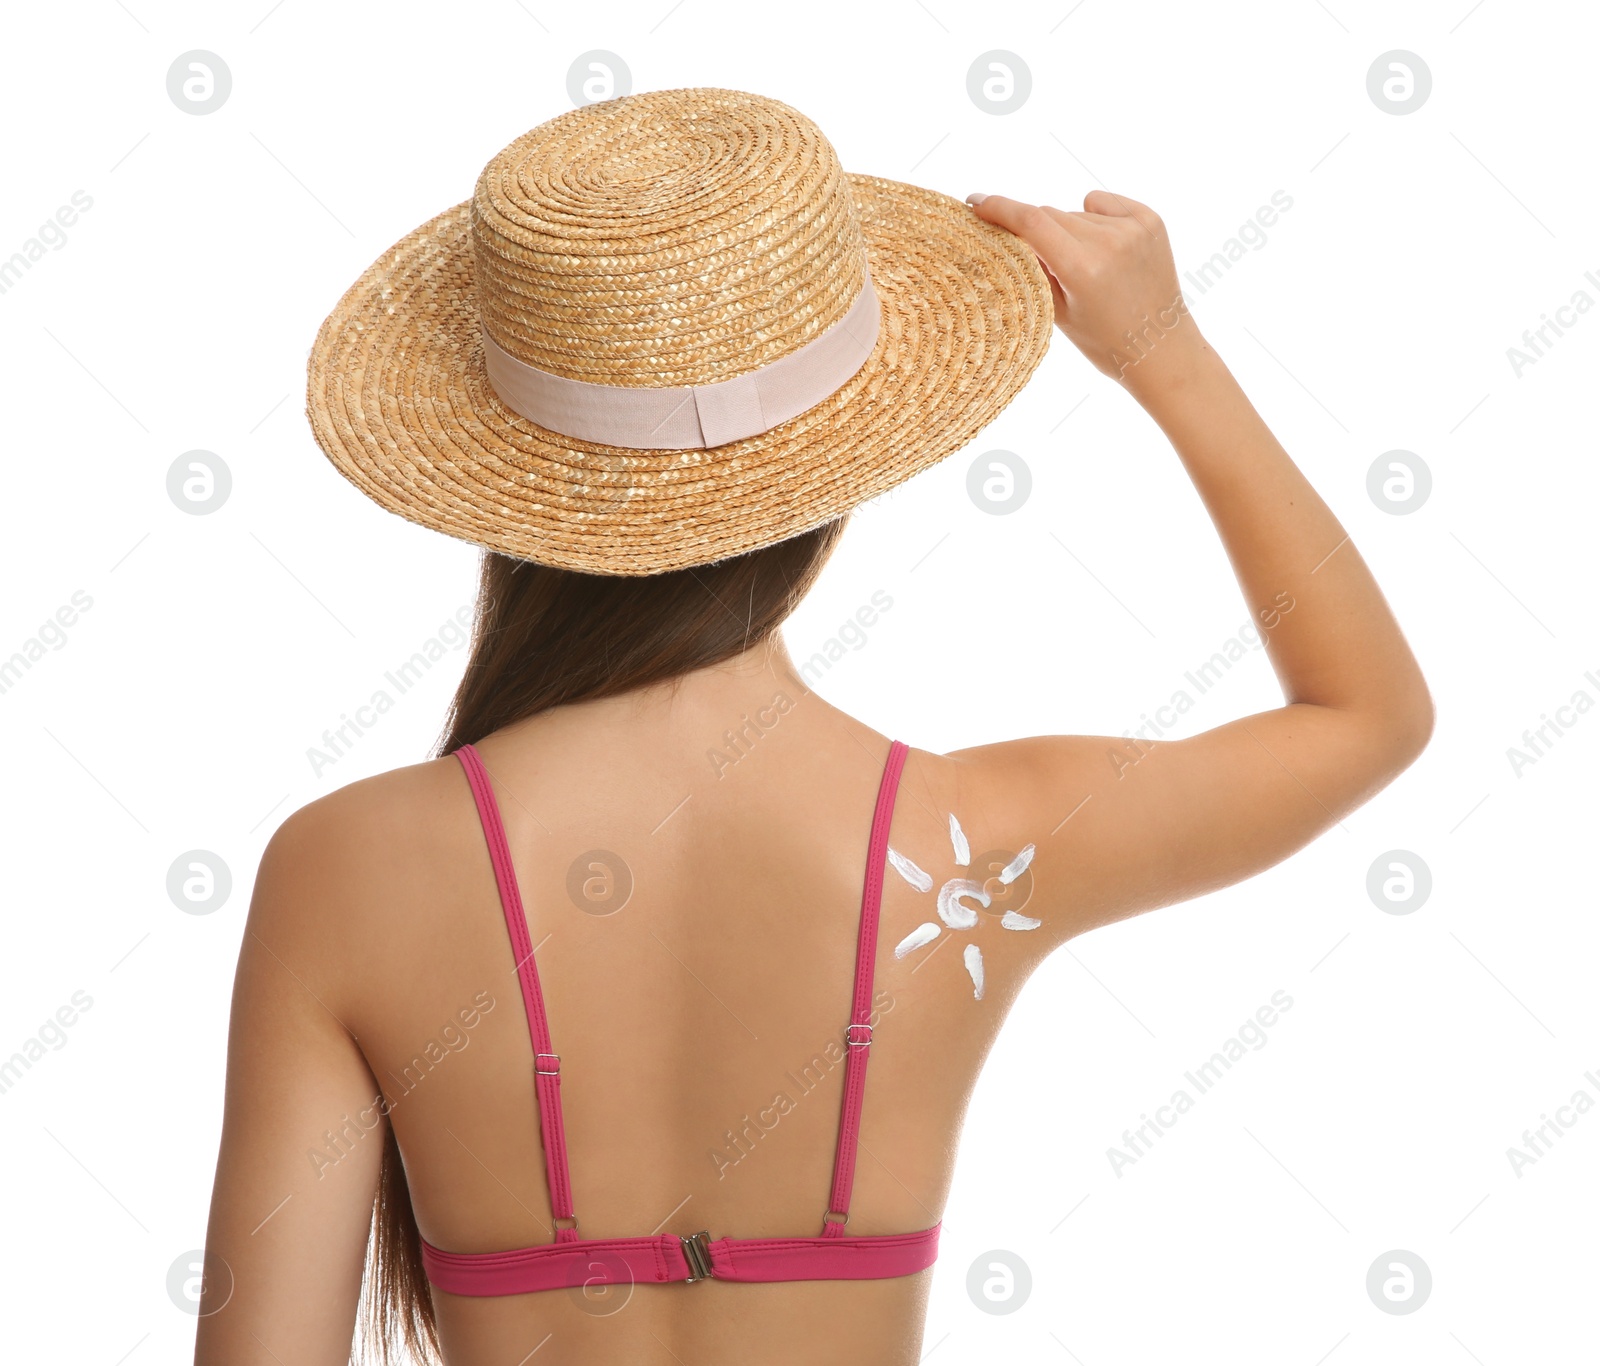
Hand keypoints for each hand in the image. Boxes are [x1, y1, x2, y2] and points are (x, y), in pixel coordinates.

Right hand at [969, 190, 1205, 393]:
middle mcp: (1109, 241)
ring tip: (1087, 268)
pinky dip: (1094, 219)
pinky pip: (1102, 204)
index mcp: (1083, 268)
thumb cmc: (1105, 342)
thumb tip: (1008, 233)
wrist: (1162, 349)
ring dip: (1067, 231)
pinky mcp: (1149, 219)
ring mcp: (1133, 228)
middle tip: (1045, 263)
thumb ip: (1031, 270)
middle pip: (1049, 215)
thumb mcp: (1058, 314)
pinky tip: (1106, 250)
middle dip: (1037, 232)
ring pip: (1074, 212)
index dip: (998, 208)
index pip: (1030, 222)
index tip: (975, 201)